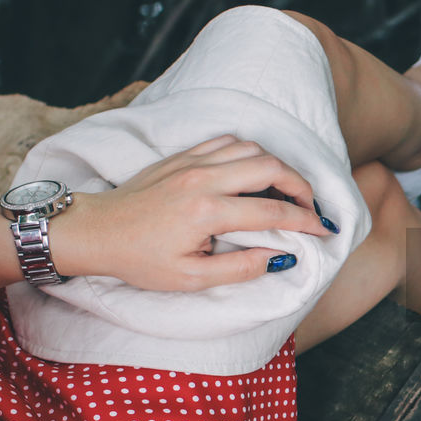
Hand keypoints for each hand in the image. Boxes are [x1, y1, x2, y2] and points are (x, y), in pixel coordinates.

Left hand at [53, 135, 332, 290]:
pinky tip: (254, 173)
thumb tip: (281, 258)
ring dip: (278, 167)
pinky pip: (229, 141)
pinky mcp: (184, 155)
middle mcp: (204, 179)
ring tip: (286, 191)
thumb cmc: (140, 260)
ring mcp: (193, 162)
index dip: (306, 222)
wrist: (96, 231)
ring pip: (253, 148)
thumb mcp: (191, 278)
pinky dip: (250, 153)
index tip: (324, 231)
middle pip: (271, 167)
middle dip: (302, 186)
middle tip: (311, 208)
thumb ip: (240, 268)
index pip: (274, 212)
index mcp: (207, 212)